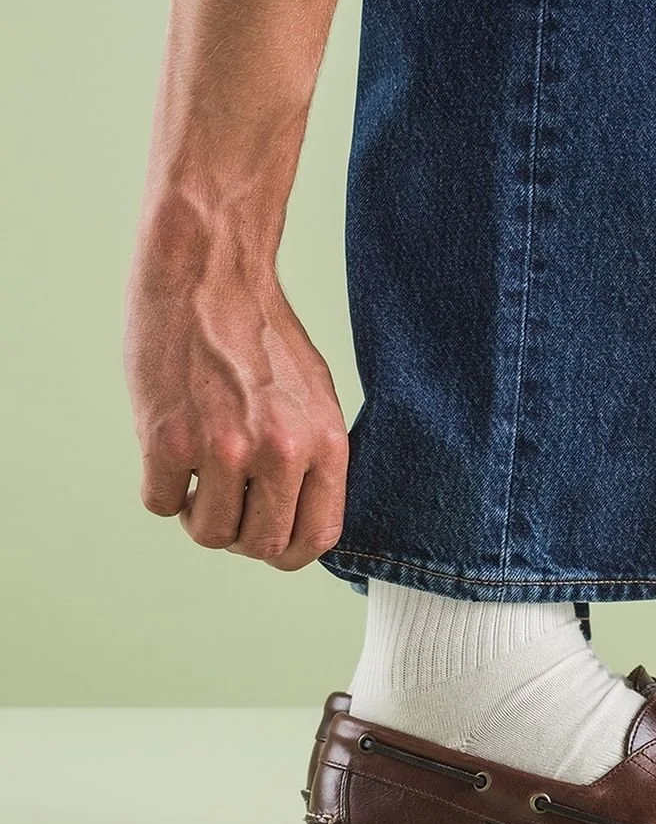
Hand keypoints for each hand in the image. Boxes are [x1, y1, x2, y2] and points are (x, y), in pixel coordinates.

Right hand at [125, 252, 348, 571]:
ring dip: (198, 513)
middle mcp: (281, 452)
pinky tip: (170, 446)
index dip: (287, 550)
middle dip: (239, 534)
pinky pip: (161, 503)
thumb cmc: (260, 335)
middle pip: (259, 546)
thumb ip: (313, 461)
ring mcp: (224, 449)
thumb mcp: (314, 398)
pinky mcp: (168, 441)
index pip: (316, 538)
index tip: (266, 537)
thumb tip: (300, 524)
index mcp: (325, 443)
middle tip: (225, 499)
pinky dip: (162, 486)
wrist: (208, 273)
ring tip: (198, 471)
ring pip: (209, 534)